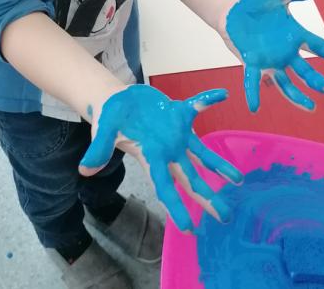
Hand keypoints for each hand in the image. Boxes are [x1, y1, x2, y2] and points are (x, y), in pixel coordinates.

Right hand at [79, 84, 242, 231]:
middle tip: (225, 217)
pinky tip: (223, 95)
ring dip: (219, 165)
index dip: (176, 207)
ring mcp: (176, 133)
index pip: (165, 187)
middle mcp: (168, 150)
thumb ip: (98, 149)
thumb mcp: (102, 131)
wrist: (115, 100)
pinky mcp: (178, 113)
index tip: (189, 229)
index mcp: (151, 157)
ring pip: (202, 153)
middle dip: (207, 198)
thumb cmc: (108, 119)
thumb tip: (84, 170)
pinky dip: (208, 100)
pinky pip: (197, 107)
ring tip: (238, 179)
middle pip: (191, 178)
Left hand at [221, 0, 323, 112]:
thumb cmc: (255, 1)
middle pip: (305, 70)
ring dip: (297, 96)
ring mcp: (269, 60)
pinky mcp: (251, 61)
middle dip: (318, 81)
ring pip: (286, 83)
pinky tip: (255, 108)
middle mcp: (285, 52)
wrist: (230, 7)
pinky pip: (252, 81)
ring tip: (311, 107)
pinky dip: (254, 94)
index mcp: (295, 35)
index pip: (319, 46)